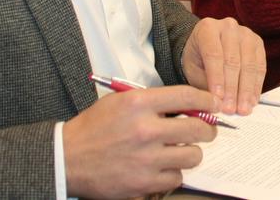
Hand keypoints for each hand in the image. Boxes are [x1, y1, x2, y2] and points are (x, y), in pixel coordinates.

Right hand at [63, 85, 215, 196]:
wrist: (67, 159)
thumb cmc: (93, 128)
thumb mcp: (120, 102)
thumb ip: (153, 102)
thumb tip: (188, 106)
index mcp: (138, 104)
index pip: (187, 97)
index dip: (206, 100)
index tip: (212, 104)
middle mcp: (145, 130)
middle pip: (198, 129)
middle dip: (208, 129)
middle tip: (205, 131)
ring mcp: (146, 159)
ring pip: (193, 156)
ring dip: (190, 153)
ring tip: (179, 150)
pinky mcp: (143, 183)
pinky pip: (176, 178)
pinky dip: (172, 173)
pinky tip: (161, 167)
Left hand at [182, 17, 265, 114]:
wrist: (206, 46)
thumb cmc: (197, 57)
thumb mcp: (193, 70)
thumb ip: (204, 84)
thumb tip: (216, 104)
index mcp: (207, 28)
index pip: (214, 55)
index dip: (217, 78)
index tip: (218, 99)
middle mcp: (228, 26)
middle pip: (233, 60)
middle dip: (233, 89)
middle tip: (231, 109)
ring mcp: (246, 33)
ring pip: (249, 64)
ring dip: (246, 90)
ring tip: (243, 108)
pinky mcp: (258, 43)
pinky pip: (260, 67)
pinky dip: (256, 86)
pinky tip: (252, 100)